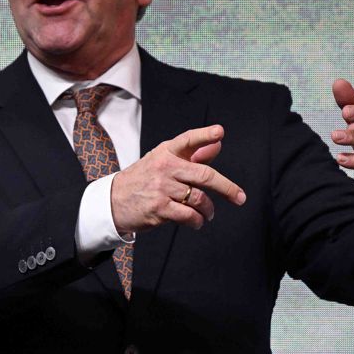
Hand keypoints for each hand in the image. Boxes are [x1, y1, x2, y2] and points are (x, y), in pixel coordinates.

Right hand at [110, 126, 246, 233]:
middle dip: (227, 187)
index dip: (204, 135)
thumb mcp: (163, 161)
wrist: (113, 201)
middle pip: (204, 175)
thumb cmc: (144, 179)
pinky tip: (197, 222)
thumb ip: (192, 154)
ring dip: (208, 209)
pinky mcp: (159, 208)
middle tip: (239, 197)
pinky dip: (197, 221)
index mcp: (166, 152)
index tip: (219, 132)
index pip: (188, 140)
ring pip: (199, 198)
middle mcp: (164, 167)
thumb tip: (218, 144)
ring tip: (208, 213)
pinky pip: (188, 215)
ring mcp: (162, 188)